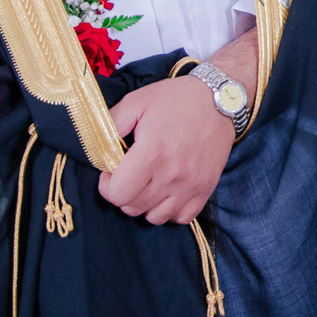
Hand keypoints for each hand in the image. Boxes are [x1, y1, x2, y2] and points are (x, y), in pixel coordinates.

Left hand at [97, 76, 234, 223]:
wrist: (221, 99)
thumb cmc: (176, 100)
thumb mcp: (137, 101)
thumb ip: (110, 124)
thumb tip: (95, 148)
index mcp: (152, 153)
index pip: (117, 194)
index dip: (107, 185)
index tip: (112, 171)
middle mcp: (172, 175)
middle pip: (133, 207)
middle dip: (123, 193)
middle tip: (129, 174)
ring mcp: (191, 185)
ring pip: (155, 217)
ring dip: (145, 204)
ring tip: (148, 184)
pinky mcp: (205, 189)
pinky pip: (181, 217)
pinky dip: (170, 211)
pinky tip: (167, 192)